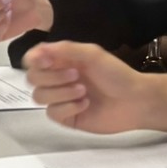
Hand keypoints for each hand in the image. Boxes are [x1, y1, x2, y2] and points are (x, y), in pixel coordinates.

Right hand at [22, 41, 156, 132]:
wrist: (134, 100)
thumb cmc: (116, 74)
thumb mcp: (92, 54)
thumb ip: (64, 49)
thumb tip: (38, 50)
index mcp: (61, 60)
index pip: (33, 59)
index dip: (34, 60)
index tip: (47, 61)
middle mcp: (57, 78)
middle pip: (32, 78)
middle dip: (52, 77)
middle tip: (75, 75)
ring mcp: (60, 99)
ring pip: (39, 96)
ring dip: (61, 93)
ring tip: (83, 91)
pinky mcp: (66, 117)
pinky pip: (52, 113)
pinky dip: (68, 107)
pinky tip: (85, 104)